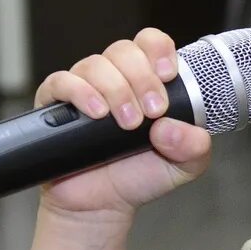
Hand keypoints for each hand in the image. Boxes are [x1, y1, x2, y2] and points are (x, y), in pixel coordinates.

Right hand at [32, 28, 211, 221]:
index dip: (158, 50)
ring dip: (116, 90)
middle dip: (142, 78)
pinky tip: (97, 113)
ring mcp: (84, 89)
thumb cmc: (138, 177)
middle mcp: (114, 79)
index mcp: (145, 81)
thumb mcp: (184, 166)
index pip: (149, 43)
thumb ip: (194, 146)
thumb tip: (171, 127)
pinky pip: (61, 81)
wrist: (102, 207)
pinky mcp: (55, 105)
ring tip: (127, 123)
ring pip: (95, 64)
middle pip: (123, 50)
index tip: (167, 75)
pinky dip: (81, 92)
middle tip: (151, 112)